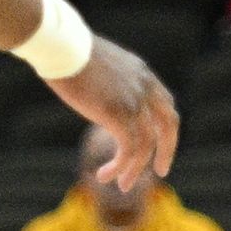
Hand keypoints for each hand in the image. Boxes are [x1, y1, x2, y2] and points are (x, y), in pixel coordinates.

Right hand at [48, 36, 178, 188]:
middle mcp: (144, 87)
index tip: (158, 144)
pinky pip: (128, 149)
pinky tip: (105, 175)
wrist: (62, 45)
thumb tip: (98, 91)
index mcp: (142, 73)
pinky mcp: (118, 114)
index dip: (165, 127)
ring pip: (146, 145)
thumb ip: (108, 81)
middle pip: (168, 125)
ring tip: (123, 185)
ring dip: (135, 169)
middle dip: (166, 151)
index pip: (166, 104)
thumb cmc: (68, 50)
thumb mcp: (99, 63)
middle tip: (162, 172)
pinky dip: (120, 167)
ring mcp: (134, 101)